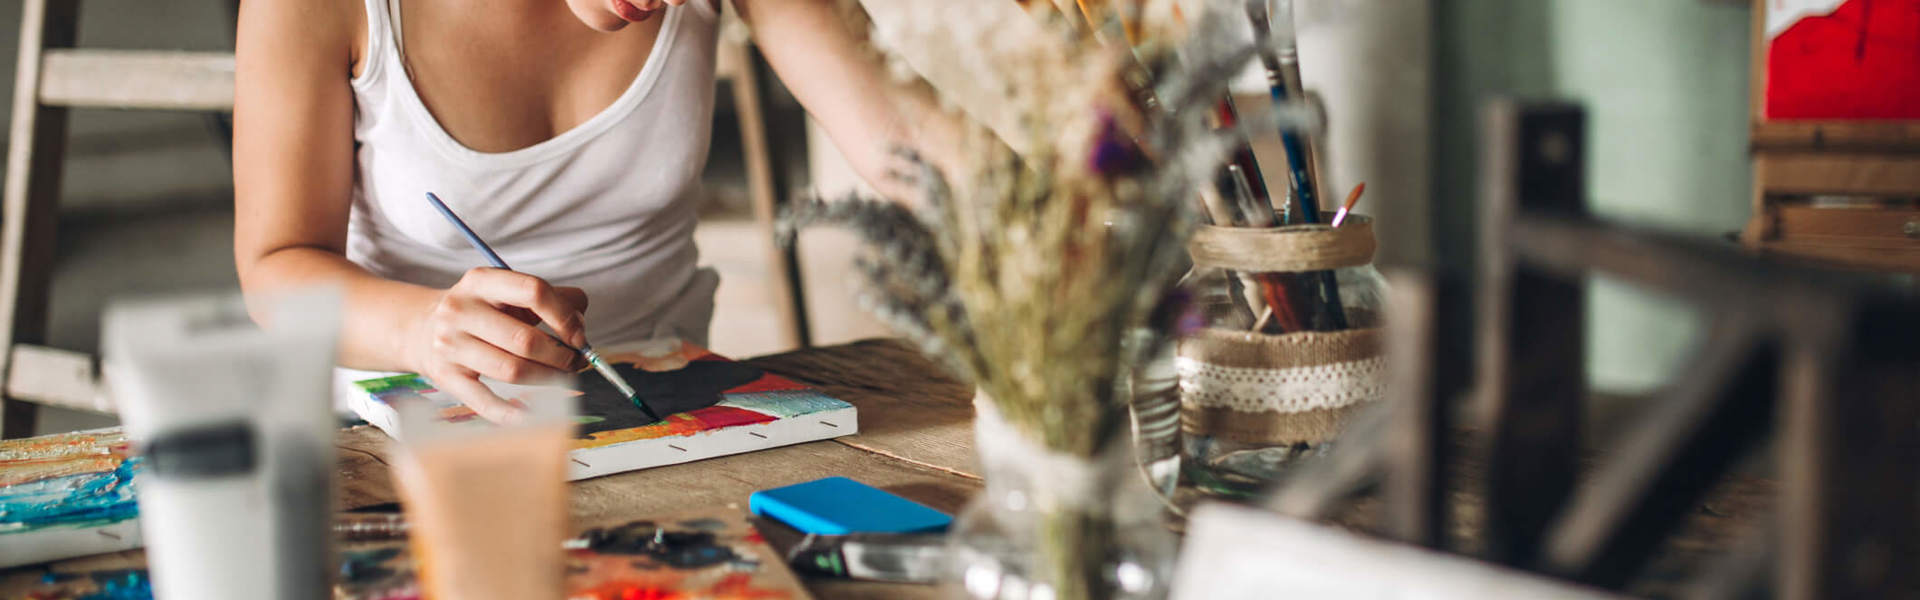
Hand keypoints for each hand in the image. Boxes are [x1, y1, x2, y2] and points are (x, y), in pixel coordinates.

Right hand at [409, 268, 590, 422]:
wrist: (423, 329)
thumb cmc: (483, 311)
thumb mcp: (509, 293)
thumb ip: (553, 299)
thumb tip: (580, 326)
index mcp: (481, 281)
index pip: (533, 291)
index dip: (564, 316)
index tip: (579, 335)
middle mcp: (460, 310)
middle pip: (524, 339)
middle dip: (560, 356)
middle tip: (576, 362)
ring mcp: (450, 345)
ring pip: (512, 370)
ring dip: (548, 378)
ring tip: (562, 377)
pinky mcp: (446, 377)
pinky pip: (485, 401)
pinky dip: (512, 413)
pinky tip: (533, 416)